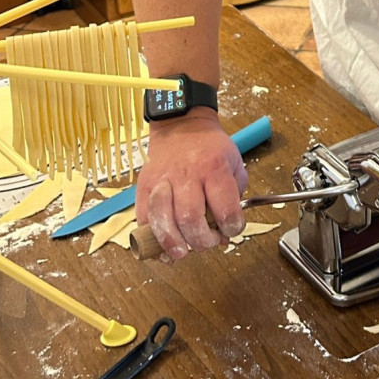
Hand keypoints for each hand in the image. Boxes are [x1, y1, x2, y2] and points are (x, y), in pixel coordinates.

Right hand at [135, 108, 248, 260]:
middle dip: (201, 240)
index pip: (225, 209)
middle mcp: (187, 175)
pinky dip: (150, 238)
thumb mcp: (235, 166)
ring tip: (182, 252)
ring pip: (162, 218)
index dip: (231, 228)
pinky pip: (143, 217)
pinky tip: (162, 248)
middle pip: (190, 218)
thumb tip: (224, 233)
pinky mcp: (144, 186)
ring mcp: (162, 181)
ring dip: (172, 242)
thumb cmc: (211, 150)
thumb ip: (235, 199)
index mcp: (214, 169)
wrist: (181, 126)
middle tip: (207, 243)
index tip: (231, 231)